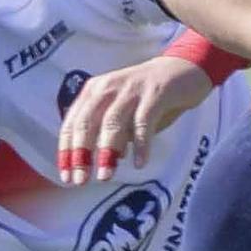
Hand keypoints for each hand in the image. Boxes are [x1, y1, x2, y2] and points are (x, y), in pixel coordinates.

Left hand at [57, 57, 211, 185]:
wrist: (184, 69)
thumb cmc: (148, 97)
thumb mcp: (123, 111)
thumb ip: (110, 132)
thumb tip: (98, 162)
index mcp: (95, 91)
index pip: (72, 123)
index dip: (66, 151)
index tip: (66, 177)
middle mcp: (109, 86)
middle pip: (87, 122)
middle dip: (81, 153)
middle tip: (80, 180)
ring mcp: (132, 89)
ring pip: (112, 122)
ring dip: (106, 151)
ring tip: (105, 176)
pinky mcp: (155, 93)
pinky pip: (144, 121)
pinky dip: (140, 144)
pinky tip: (140, 163)